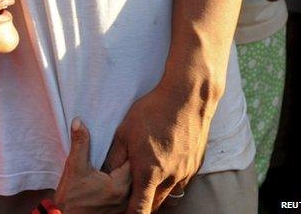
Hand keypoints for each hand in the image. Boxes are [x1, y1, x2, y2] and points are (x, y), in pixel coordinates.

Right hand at [54, 118, 130, 213]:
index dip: (130, 149)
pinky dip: (125, 186)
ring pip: (132, 185)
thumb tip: (78, 122)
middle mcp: (125, 198)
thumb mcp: (74, 167)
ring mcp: (122, 207)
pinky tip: (116, 179)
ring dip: (129, 175)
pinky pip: (127, 196)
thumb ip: (80, 143)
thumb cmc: (70, 197)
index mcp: (118, 185)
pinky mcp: (117, 212)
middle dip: (131, 162)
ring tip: (123, 162)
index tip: (129, 139)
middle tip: (129, 147)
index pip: (132, 162)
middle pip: (135, 174)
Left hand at [102, 82, 215, 213]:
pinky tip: (164, 165)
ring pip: (170, 194)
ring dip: (158, 192)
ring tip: (148, 180)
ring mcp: (185, 172)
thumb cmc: (152, 112)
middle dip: (143, 204)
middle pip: (156, 205)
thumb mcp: (124, 132)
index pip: (140, 209)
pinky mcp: (196, 165)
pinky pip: (182, 182)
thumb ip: (115, 157)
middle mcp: (170, 178)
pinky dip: (171, 181)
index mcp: (149, 173)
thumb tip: (104, 174)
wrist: (188, 98)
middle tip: (131, 197)